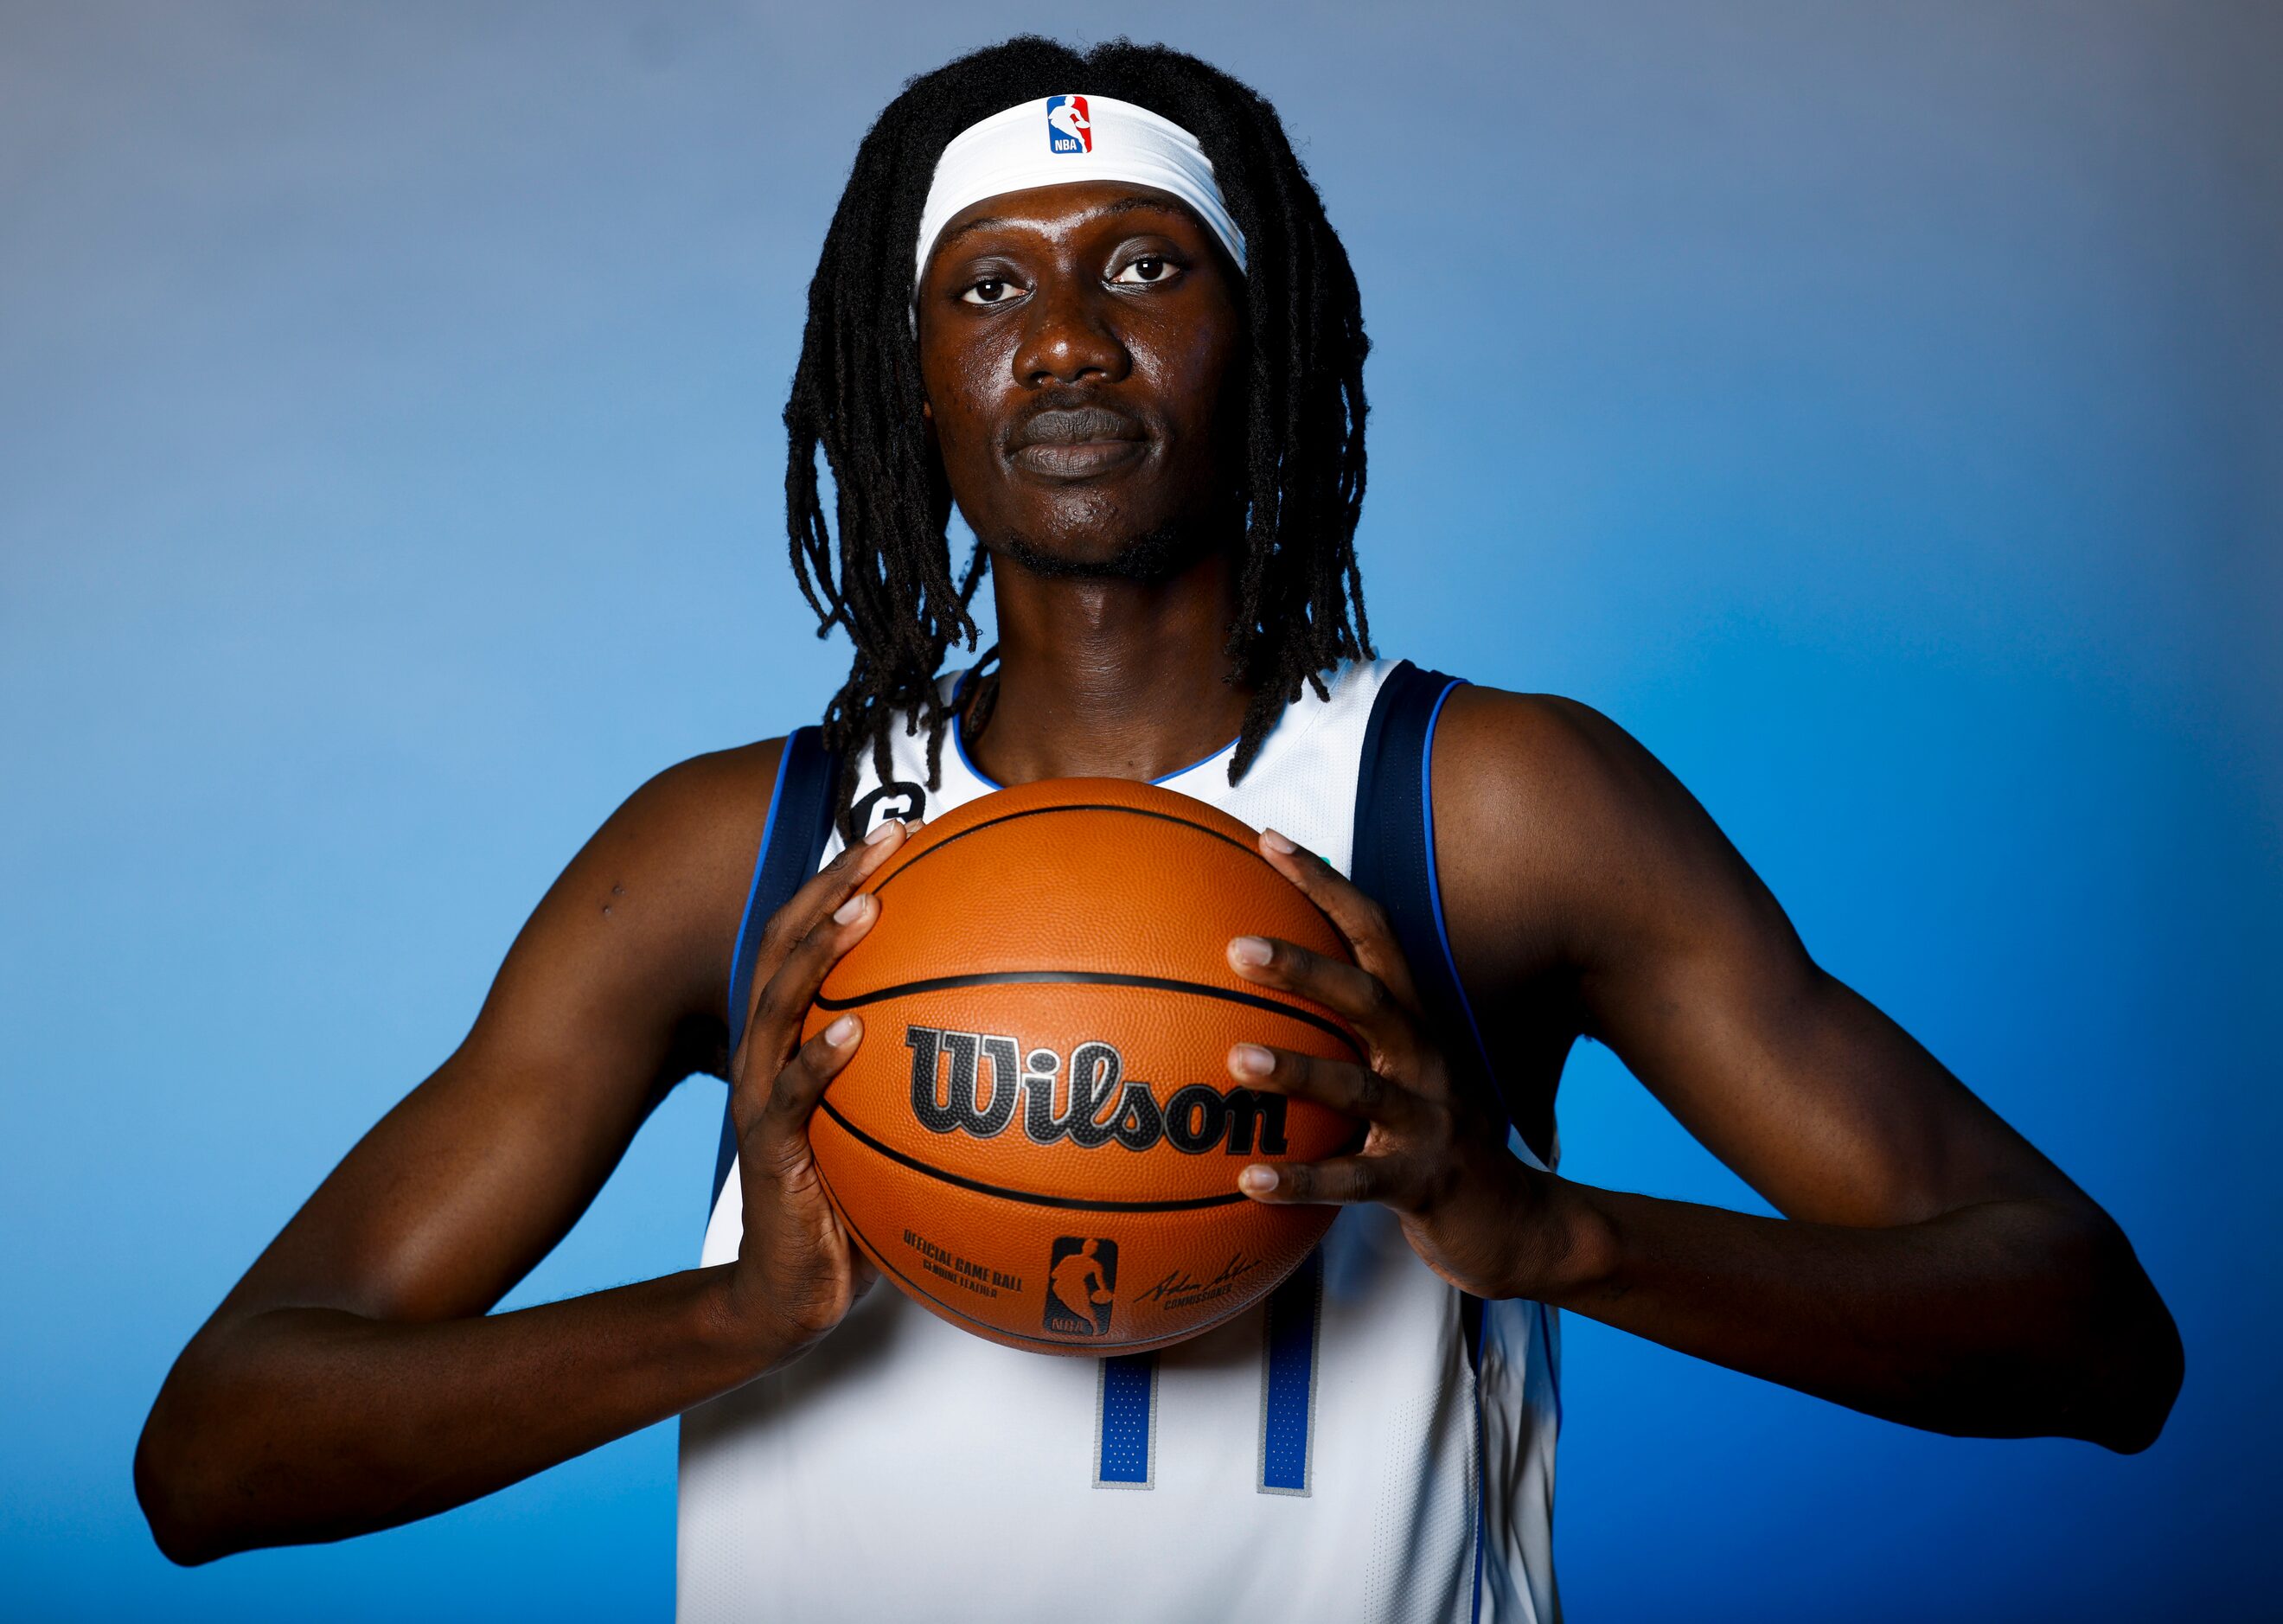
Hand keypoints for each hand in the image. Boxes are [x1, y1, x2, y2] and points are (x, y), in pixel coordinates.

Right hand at [718, 817, 916, 1364]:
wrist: (794, 1289)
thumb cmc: (854, 1202)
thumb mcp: (897, 1123)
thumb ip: (936, 1072)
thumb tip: (1035, 1027)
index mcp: (799, 1033)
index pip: (813, 933)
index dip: (847, 875)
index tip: (904, 829)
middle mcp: (772, 1051)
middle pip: (788, 943)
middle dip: (834, 883)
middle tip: (886, 839)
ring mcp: (763, 1097)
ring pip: (780, 1003)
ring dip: (819, 951)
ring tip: (860, 909)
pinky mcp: (769, 1150)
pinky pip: (791, 1096)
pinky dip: (816, 1061)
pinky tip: (847, 1032)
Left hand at [1223, 829, 1575, 1301]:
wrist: (1516, 1223)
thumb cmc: (1431, 1139)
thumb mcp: (1396, 1075)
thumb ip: (1341, 1036)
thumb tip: (1248, 995)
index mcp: (1414, 1024)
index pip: (1372, 934)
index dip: (1325, 884)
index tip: (1268, 840)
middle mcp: (1425, 1061)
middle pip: (1366, 999)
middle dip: (1305, 968)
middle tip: (1237, 947)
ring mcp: (1426, 1121)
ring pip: (1358, 1089)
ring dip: (1297, 1072)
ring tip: (1235, 1060)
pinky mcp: (1421, 1183)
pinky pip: (1353, 1182)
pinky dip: (1301, 1181)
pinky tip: (1250, 1180)